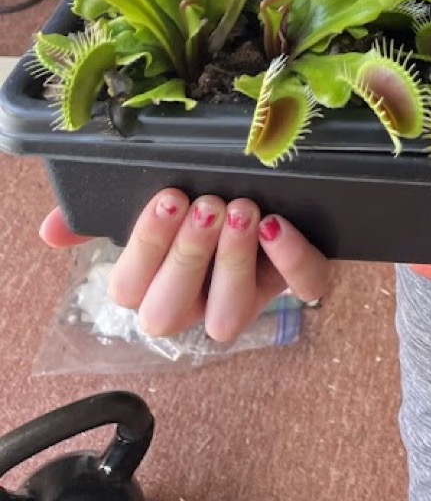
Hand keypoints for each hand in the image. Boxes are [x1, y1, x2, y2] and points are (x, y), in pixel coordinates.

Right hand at [40, 191, 330, 342]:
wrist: (273, 192)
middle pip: (170, 312)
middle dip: (186, 256)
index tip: (168, 198)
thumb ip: (99, 218)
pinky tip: (278, 225)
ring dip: (232, 262)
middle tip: (206, 206)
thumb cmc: (198, 203)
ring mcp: (247, 297)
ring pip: (228, 316)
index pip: (129, 287)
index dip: (147, 245)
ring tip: (241, 210)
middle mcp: (196, 302)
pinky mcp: (298, 280)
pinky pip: (301, 286)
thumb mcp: (154, 206)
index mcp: (154, 285)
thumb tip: (51, 230)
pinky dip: (291, 259)